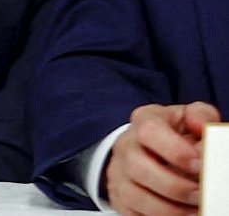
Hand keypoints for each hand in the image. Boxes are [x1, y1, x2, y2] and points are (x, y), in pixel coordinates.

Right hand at [105, 103, 221, 215]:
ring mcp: (120, 174)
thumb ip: (200, 116)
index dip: (175, 150)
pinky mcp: (121, 199)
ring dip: (169, 208)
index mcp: (144, 122)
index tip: (199, 164)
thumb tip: (201, 125)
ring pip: (133, 194)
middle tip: (201, 194)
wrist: (148, 151)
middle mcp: (126, 146)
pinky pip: (132, 213)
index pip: (149, 131)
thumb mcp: (187, 120)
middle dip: (174, 185)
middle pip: (137, 165)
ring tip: (196, 211)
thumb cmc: (173, 136)